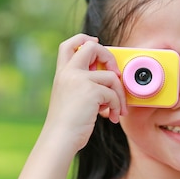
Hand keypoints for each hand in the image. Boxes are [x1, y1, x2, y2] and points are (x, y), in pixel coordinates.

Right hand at [41, 34, 127, 151]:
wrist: (60, 139)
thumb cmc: (67, 125)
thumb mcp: (71, 98)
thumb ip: (84, 85)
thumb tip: (110, 78)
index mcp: (62, 74)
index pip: (69, 44)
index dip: (84, 39)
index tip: (97, 43)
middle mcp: (69, 73)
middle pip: (92, 46)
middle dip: (110, 57)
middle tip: (115, 75)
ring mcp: (79, 80)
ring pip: (111, 76)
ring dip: (119, 95)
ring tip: (116, 110)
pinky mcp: (91, 91)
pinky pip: (113, 94)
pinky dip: (117, 106)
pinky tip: (111, 117)